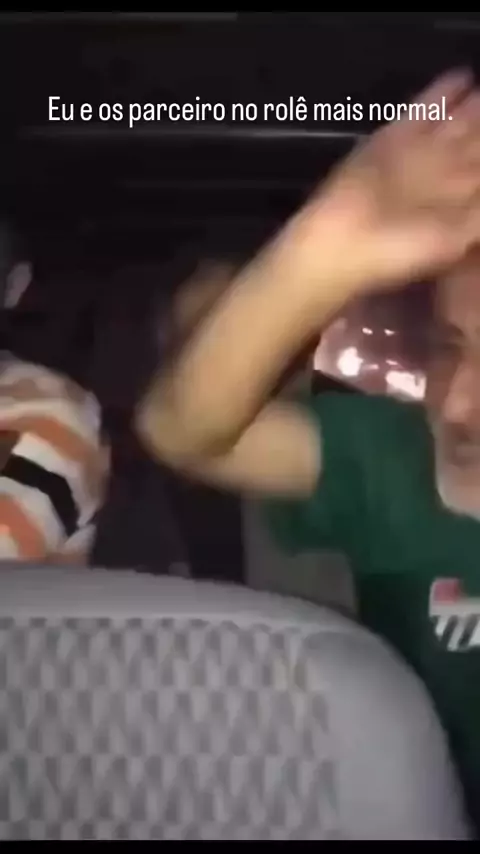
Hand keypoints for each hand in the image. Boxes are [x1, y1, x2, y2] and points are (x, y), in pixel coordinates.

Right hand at [289, 70, 479, 292]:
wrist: (343, 242)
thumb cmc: (400, 252)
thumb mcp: (455, 238)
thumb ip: (476, 213)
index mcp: (456, 206)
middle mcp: (439, 178)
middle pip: (472, 145)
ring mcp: (416, 154)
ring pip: (454, 124)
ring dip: (472, 111)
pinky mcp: (393, 138)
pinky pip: (425, 109)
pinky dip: (443, 93)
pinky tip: (461, 77)